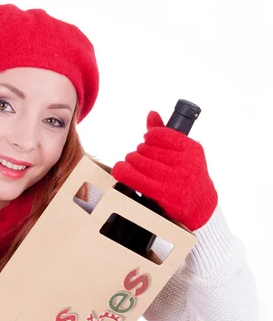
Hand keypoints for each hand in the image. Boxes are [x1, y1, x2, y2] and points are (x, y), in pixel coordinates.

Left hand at [111, 111, 217, 229]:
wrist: (199, 206)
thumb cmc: (188, 177)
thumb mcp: (183, 153)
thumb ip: (166, 134)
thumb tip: (151, 114)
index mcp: (191, 148)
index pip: (158, 134)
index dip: (148, 138)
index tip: (147, 143)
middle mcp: (185, 163)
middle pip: (145, 149)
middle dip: (139, 153)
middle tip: (140, 160)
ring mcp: (174, 178)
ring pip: (137, 161)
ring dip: (131, 162)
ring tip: (135, 167)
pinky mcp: (162, 193)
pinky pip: (133, 176)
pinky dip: (123, 171)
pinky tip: (121, 170)